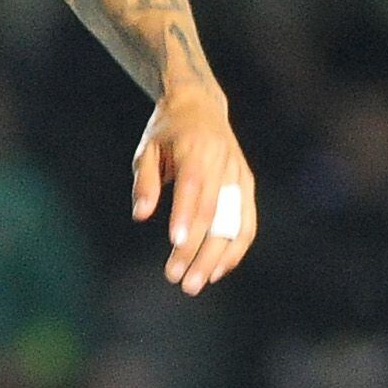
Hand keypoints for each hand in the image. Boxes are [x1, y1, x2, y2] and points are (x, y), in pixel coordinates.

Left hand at [134, 84, 256, 295]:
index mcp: (195, 149)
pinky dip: (235, 249)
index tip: (176, 243)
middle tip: (178, 279)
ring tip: (196, 283)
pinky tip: (218, 270)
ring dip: (217, 257)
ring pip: (234, 223)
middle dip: (197, 249)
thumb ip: (145, 182)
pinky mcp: (246, 185)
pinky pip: (246, 222)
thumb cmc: (167, 131)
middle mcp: (222, 162)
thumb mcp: (147, 149)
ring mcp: (238, 175)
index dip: (186, 215)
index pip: (193, 186)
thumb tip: (141, 216)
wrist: (200, 104)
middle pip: (213, 212)